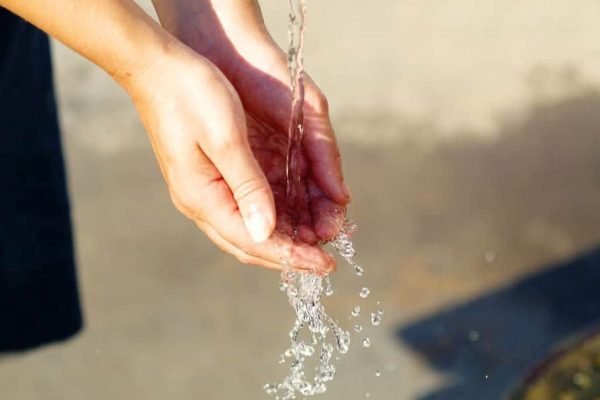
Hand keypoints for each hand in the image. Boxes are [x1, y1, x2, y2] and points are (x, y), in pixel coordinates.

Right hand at [153, 0, 350, 245]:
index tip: (325, 266)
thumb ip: (248, 187)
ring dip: (281, 239)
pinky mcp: (207, 177)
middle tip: (324, 262)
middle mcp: (199, 202)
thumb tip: (266, 232)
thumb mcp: (226, 138)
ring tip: (315, 242)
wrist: (156, 66)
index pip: (253, 242)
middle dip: (289, 255)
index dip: (292, 256)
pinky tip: (291, 217)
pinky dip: (270, 219)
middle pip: (249, 244)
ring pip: (246, 230)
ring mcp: (201, 191)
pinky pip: (242, 210)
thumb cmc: (191, 94)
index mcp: (202, 197)